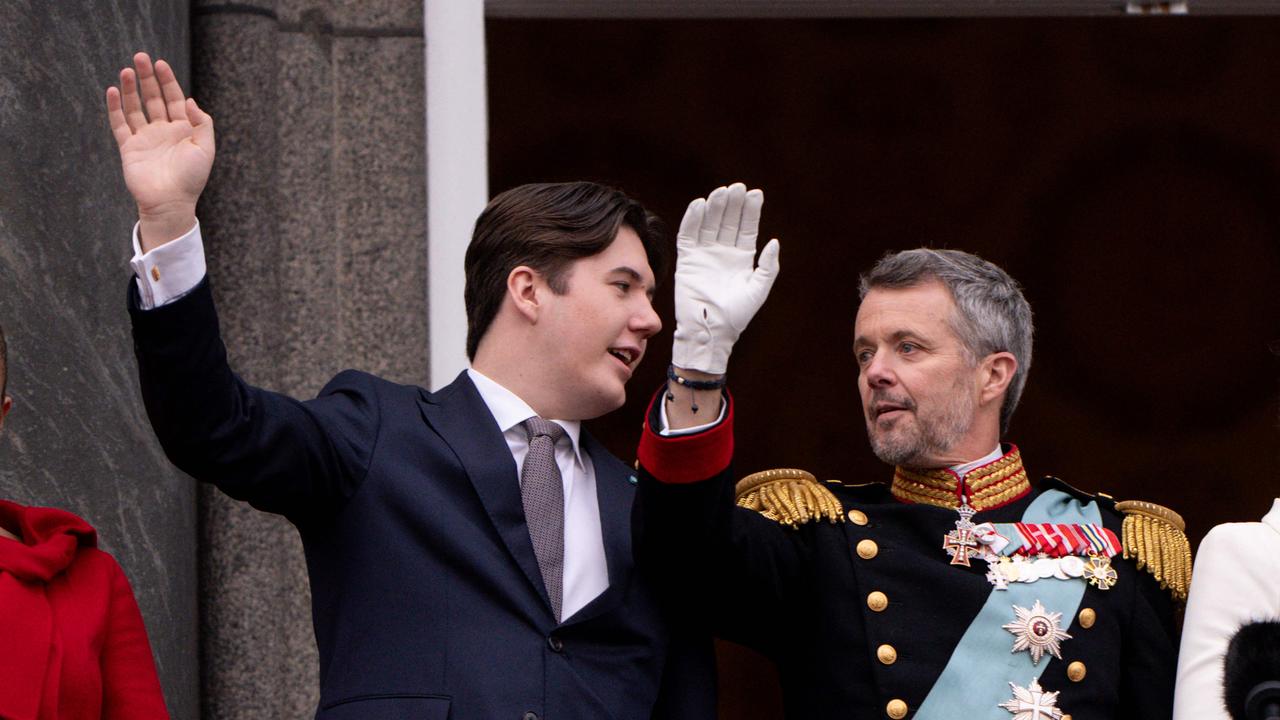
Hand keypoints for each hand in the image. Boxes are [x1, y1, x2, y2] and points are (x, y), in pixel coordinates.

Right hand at [105, 52, 214, 250]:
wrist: (170, 203)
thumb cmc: (191, 178)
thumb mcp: (205, 148)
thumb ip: (202, 123)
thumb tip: (190, 100)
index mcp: (183, 130)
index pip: (174, 99)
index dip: (167, 81)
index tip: (160, 64)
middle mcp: (163, 131)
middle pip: (153, 98)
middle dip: (147, 78)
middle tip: (140, 57)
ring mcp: (145, 138)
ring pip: (135, 108)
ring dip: (130, 89)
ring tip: (126, 71)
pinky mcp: (129, 148)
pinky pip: (120, 124)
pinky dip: (115, 108)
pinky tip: (113, 91)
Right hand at [671, 183, 779, 374]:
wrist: (711, 330)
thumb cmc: (737, 314)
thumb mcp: (759, 290)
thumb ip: (768, 266)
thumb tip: (774, 242)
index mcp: (741, 258)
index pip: (746, 228)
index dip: (751, 211)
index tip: (755, 194)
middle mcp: (723, 252)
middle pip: (728, 221)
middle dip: (733, 204)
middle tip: (738, 187)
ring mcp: (705, 255)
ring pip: (709, 224)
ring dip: (714, 207)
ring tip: (721, 192)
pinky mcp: (688, 260)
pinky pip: (689, 235)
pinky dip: (693, 220)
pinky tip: (700, 205)